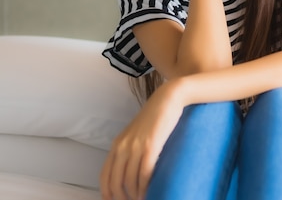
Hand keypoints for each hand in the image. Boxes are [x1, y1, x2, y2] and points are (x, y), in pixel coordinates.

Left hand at [99, 82, 183, 199]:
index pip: (105, 175)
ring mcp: (136, 146)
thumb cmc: (156, 116)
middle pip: (115, 181)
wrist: (168, 98)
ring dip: (135, 195)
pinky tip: (148, 192)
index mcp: (117, 144)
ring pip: (130, 180)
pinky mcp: (151, 146)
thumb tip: (131, 169)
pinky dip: (145, 187)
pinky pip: (144, 173)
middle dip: (121, 198)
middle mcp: (123, 146)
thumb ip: (131, 148)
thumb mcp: (137, 133)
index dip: (107, 192)